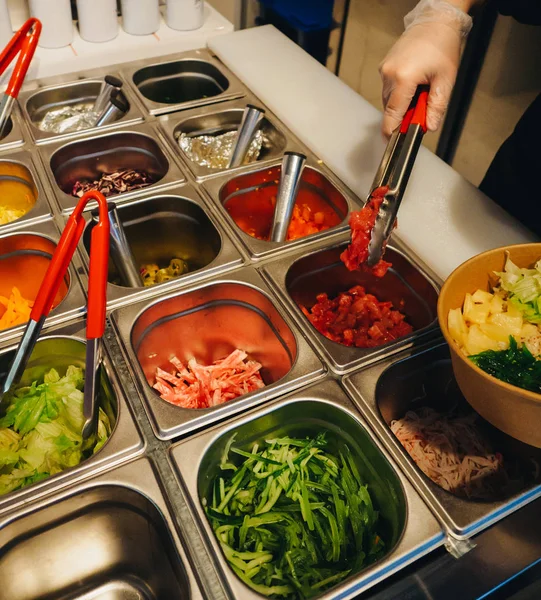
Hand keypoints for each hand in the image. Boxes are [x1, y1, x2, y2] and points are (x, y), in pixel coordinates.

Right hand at [379, 0, 473, 136]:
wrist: (436, 21)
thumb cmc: (443, 46)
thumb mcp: (446, 80)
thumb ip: (436, 107)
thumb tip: (429, 127)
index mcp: (403, 78)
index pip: (392, 113)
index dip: (392, 130)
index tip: (391, 141)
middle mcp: (389, 74)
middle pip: (391, 108)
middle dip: (404, 114)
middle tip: (423, 109)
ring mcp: (384, 69)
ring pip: (389, 99)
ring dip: (402, 103)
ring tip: (421, 91)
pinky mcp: (384, 66)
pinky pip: (389, 88)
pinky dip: (400, 93)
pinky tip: (414, 84)